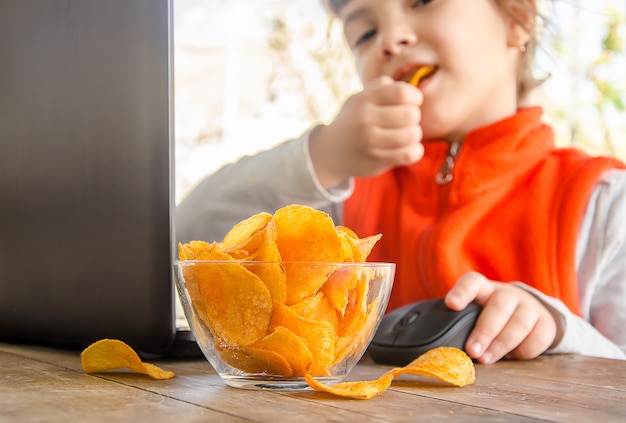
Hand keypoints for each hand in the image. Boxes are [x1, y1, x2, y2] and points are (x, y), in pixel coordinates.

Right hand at [309, 76, 423, 187]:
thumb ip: (382, 87)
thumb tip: (407, 90)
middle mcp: (366, 120)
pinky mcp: (376, 161)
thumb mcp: (360, 97)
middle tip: (406, 121)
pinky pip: (409, 155)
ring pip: (412, 135)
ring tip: (407, 134)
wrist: (330, 151)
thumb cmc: (354, 120)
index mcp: (364, 99)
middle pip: (410, 114)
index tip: (411, 103)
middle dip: (414, 116)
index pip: (402, 93)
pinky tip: (408, 147)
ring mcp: (370, 143)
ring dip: (414, 134)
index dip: (415, 97)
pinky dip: (415, 150)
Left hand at [445, 272, 556, 363]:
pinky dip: (523, 351)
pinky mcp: (546, 323)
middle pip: (498, 307)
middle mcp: (507, 294)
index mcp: (483, 288)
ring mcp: (528, 306)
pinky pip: (537, 338)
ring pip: (519, 323)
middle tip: (472, 351)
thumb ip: (460, 322)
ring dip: (501, 344)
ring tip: (486, 359)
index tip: (451, 305)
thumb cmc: (490, 315)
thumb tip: (440, 344)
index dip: (462, 292)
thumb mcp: (475, 311)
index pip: (472, 282)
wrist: (529, 312)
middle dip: (484, 331)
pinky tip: (510, 357)